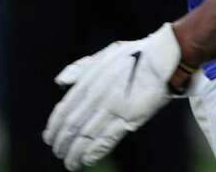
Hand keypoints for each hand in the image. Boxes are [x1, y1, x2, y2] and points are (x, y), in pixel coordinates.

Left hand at [43, 24, 181, 170]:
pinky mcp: (129, 118)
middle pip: (72, 127)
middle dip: (62, 144)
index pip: (63, 110)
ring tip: (71, 163)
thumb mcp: (104, 55)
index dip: (54, 128)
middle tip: (59, 153)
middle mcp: (96, 96)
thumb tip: (60, 82)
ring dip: (75, 153)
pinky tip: (87, 160)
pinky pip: (106, 140)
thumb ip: (80, 68)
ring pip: (86, 137)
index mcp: (88, 81)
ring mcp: (112, 108)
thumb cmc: (137, 54)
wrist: (165, 56)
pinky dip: (94, 152)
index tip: (50, 138)